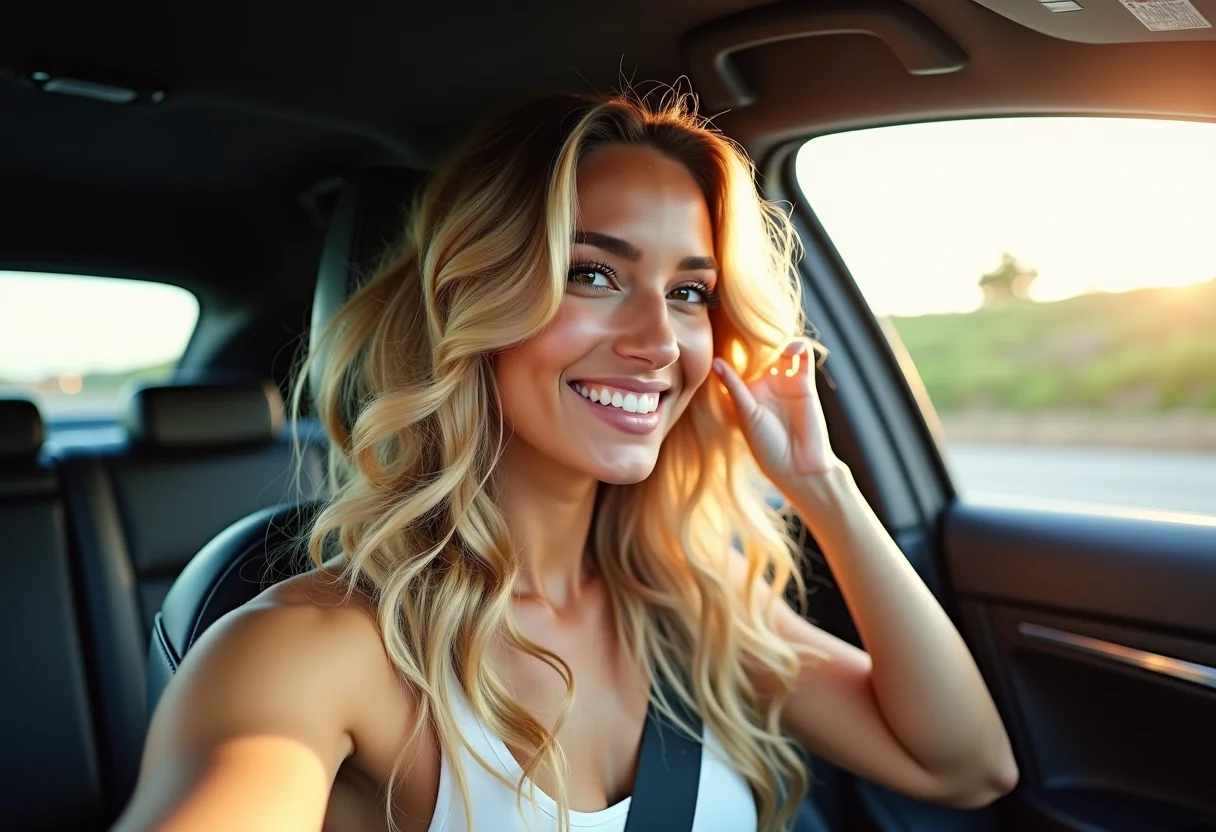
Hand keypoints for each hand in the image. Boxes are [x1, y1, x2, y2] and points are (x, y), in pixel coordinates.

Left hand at [712, 338, 839, 485]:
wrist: (798, 465)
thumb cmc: (766, 445)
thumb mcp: (746, 413)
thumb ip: (734, 386)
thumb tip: (715, 361)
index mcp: (747, 392)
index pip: (740, 364)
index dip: (734, 350)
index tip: (723, 331)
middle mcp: (766, 385)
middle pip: (762, 354)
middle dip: (757, 341)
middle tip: (751, 326)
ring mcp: (786, 382)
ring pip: (783, 352)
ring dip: (780, 342)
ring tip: (778, 346)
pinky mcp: (805, 384)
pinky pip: (804, 358)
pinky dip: (800, 347)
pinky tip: (794, 349)